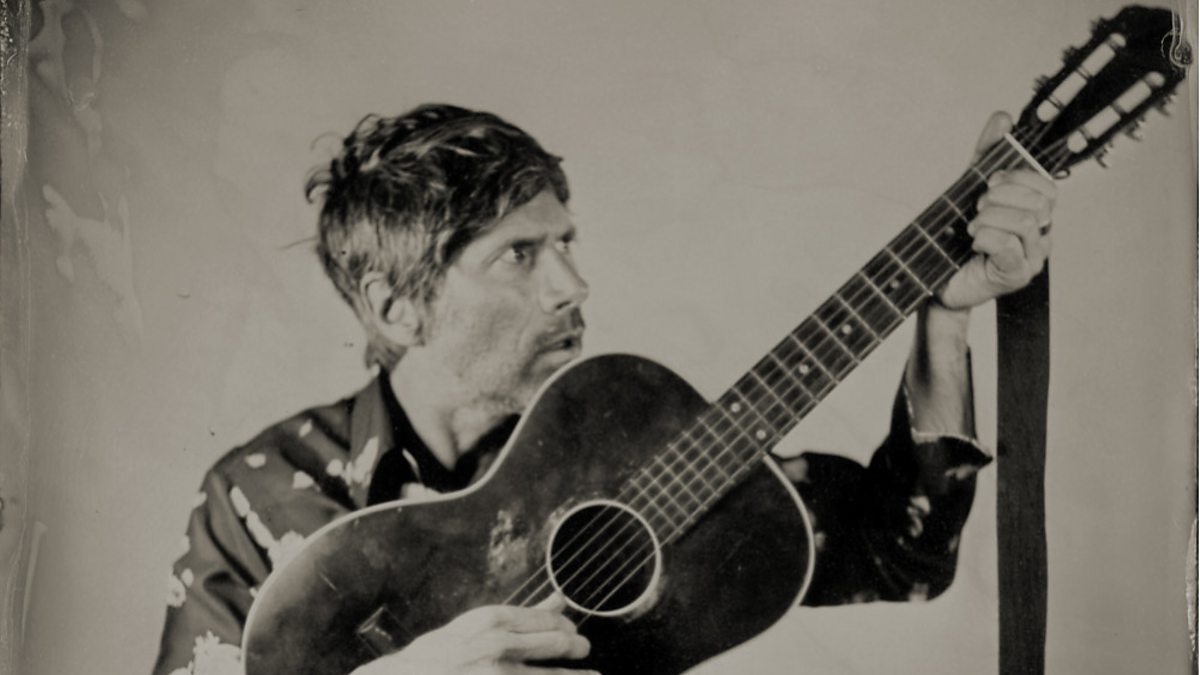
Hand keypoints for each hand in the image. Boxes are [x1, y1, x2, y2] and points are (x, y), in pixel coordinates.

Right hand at [350, 599, 594, 674]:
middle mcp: (499, 647)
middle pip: (558, 643)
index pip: (549, 619)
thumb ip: (521, 616)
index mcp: (492, 621)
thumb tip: (560, 600)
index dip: (567, 626)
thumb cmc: (438, 654)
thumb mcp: (475, 626)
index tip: (573, 631)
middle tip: (583, 649)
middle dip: (576, 647)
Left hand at [936, 112, 1055, 309]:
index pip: (1047, 187)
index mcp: (1035, 213)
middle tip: (977, 206)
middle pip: (1039, 203)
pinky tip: (974, 242)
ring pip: (1025, 223)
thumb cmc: (958, 236)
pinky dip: (986, 237)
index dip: (1020, 178)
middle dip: (1001, 197)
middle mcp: (1041, 235)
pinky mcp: (1017, 276)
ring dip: (990, 218)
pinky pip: (1008, 246)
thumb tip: (1003, 118)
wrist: (938, 277)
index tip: (990, 181)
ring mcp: (1032, 258)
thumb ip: (987, 153)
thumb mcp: (969, 186)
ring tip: (972, 227)